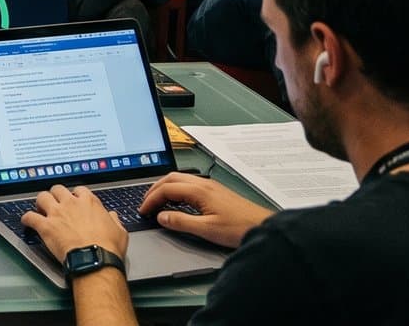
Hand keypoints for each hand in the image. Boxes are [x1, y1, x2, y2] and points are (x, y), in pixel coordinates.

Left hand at [21, 184, 128, 261]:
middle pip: (57, 189)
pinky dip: (27, 219)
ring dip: (40, 202)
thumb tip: (112, 216)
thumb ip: (114, 220)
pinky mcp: (46, 226)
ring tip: (40, 208)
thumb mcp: (119, 231)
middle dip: (55, 195)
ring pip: (41, 197)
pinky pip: (30, 217)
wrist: (95, 260)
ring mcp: (57, 214)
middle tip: (55, 203)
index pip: (78, 190)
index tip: (74, 201)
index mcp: (89, 202)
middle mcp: (71, 204)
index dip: (75, 195)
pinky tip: (27, 221)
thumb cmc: (108, 247)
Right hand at [139, 172, 271, 248]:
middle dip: (154, 189)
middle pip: (171, 178)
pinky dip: (176, 189)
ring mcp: (211, 186)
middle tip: (145, 203)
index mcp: (199, 190)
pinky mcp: (216, 192)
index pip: (166, 189)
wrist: (264, 227)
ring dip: (165, 187)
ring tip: (157, 201)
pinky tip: (177, 201)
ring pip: (180, 179)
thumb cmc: (238, 228)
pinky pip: (189, 184)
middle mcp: (204, 184)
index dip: (151, 199)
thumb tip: (161, 217)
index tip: (143, 210)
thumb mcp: (206, 229)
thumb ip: (181, 222)